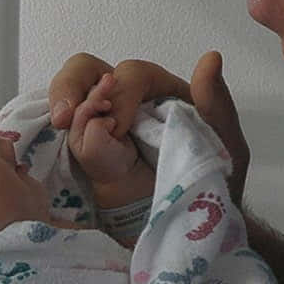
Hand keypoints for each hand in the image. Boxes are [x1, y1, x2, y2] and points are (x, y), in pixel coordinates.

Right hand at [49, 50, 249, 202]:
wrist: (194, 225)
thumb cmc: (212, 180)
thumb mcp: (224, 141)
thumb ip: (214, 101)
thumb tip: (210, 59)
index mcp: (158, 91)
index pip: (130, 74)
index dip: (120, 95)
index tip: (119, 127)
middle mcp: (125, 101)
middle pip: (86, 70)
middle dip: (71, 86)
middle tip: (65, 115)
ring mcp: (100, 125)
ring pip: (66, 97)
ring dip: (60, 104)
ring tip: (61, 123)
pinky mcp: (85, 153)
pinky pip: (64, 135)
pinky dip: (61, 133)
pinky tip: (63, 137)